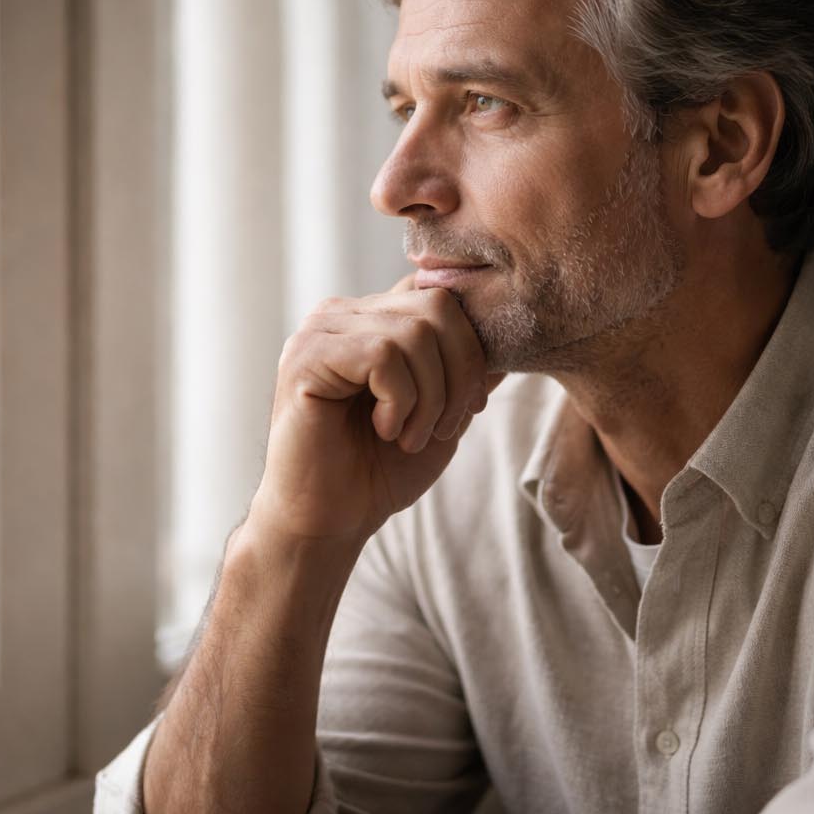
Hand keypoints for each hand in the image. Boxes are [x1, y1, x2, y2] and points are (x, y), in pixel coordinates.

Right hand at [249, 275, 506, 545]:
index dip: (472, 344)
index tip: (473, 402)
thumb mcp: (442, 416)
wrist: (327, 521)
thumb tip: (507, 339)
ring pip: (414, 333)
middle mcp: (341, 314)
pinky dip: (400, 402)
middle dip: (461, 372)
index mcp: (370, 320)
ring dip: (431, 397)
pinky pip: (383, 356)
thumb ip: (466, 373)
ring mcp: (319, 332)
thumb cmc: (377, 472)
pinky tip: (384, 430)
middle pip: (436, 305)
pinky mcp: (306, 358)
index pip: (439, 292)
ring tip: (412, 437)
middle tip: (445, 427)